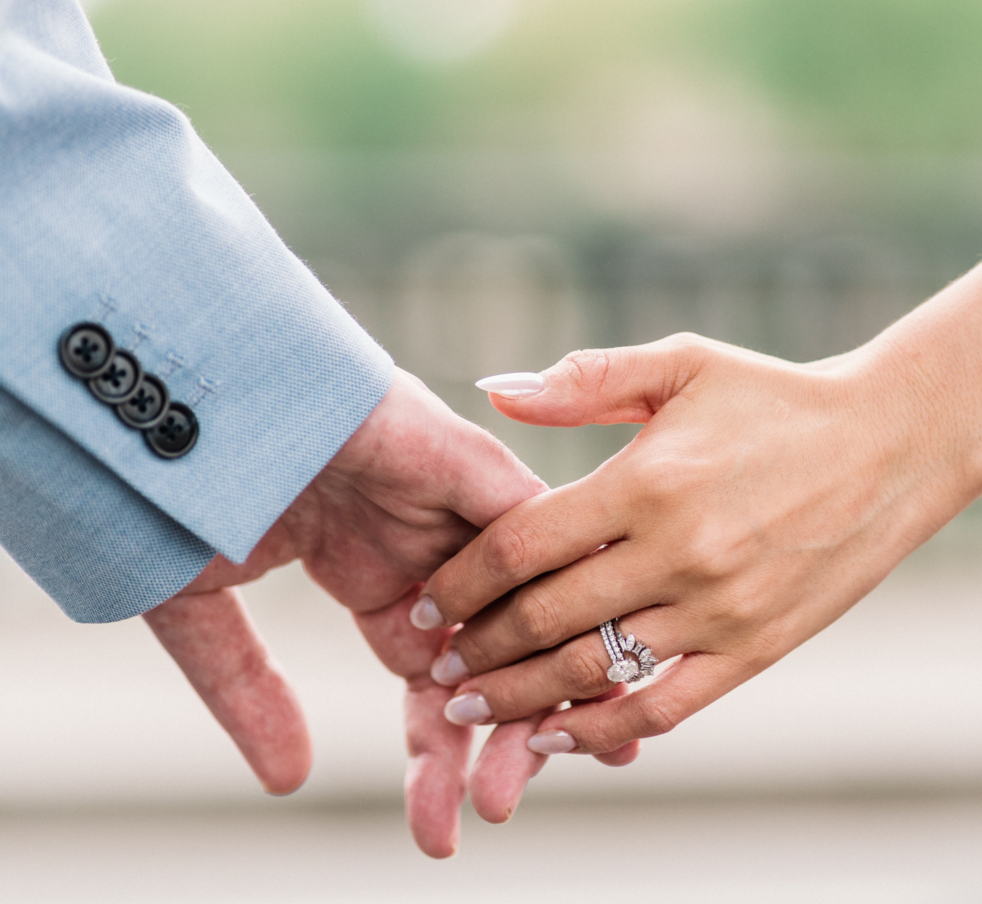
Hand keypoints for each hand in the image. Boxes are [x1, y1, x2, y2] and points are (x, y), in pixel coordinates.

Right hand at [141, 368, 550, 855]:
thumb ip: (249, 687)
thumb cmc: (178, 482)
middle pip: (487, 653)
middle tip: (492, 813)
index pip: (429, 673)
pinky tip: (563, 671)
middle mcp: (425, 540)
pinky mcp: (464, 459)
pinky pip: (527, 529)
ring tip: (533, 768)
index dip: (440, 747)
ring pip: (518, 602)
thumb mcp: (205, 608)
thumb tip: (291, 779)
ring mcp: (447, 500)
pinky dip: (548, 595)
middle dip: (491, 737)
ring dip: (532, 682)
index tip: (451, 826)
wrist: (176, 397)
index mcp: (372, 570)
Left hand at [420, 334, 980, 756]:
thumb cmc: (775, 396)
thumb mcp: (683, 365)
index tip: (425, 599)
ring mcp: (720, 609)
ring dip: (520, 697)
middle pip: (546, 617)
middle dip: (476, 647)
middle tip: (434, 663)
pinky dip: (604, 731)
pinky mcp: (758, 648)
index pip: (524, 544)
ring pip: (594, 671)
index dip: (462, 579)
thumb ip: (585, 379)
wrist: (892, 442)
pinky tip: (558, 737)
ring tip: (468, 708)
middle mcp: (679, 552)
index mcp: (649, 479)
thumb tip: (492, 390)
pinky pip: (666, 707)